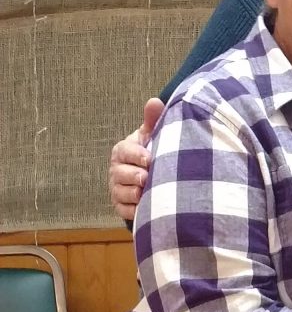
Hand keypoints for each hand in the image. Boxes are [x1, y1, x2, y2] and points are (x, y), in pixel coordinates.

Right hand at [109, 97, 162, 220]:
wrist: (155, 174)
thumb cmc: (153, 150)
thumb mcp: (153, 135)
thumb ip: (153, 119)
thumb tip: (154, 101)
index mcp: (122, 150)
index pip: (124, 151)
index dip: (135, 155)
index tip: (149, 159)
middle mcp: (116, 169)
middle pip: (120, 174)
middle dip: (135, 176)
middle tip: (147, 178)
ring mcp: (117, 189)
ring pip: (121, 193)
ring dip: (134, 193)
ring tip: (146, 192)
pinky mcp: (121, 206)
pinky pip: (124, 210)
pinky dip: (134, 209)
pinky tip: (144, 206)